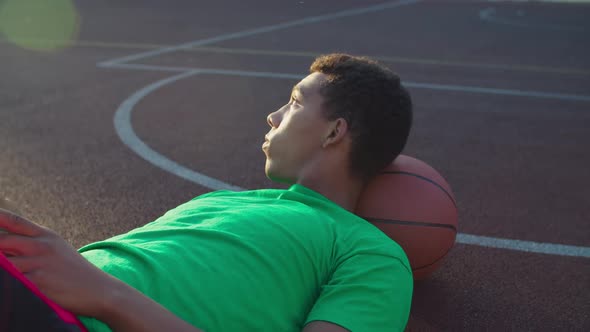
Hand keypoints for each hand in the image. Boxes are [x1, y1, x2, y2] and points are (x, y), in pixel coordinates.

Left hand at [0, 208, 118, 316]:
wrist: (98, 290)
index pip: (14, 221)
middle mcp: (41, 246)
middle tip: (1, 257)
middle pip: (2, 241)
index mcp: (46, 235)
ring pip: (3, 262)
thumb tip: (5, 245)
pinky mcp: (38, 281)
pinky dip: (8, 282)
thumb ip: (32, 244)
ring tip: (10, 272)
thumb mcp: (56, 249)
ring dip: (2, 268)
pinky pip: (11, 280)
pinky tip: (12, 285)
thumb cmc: (74, 272)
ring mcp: (39, 263)